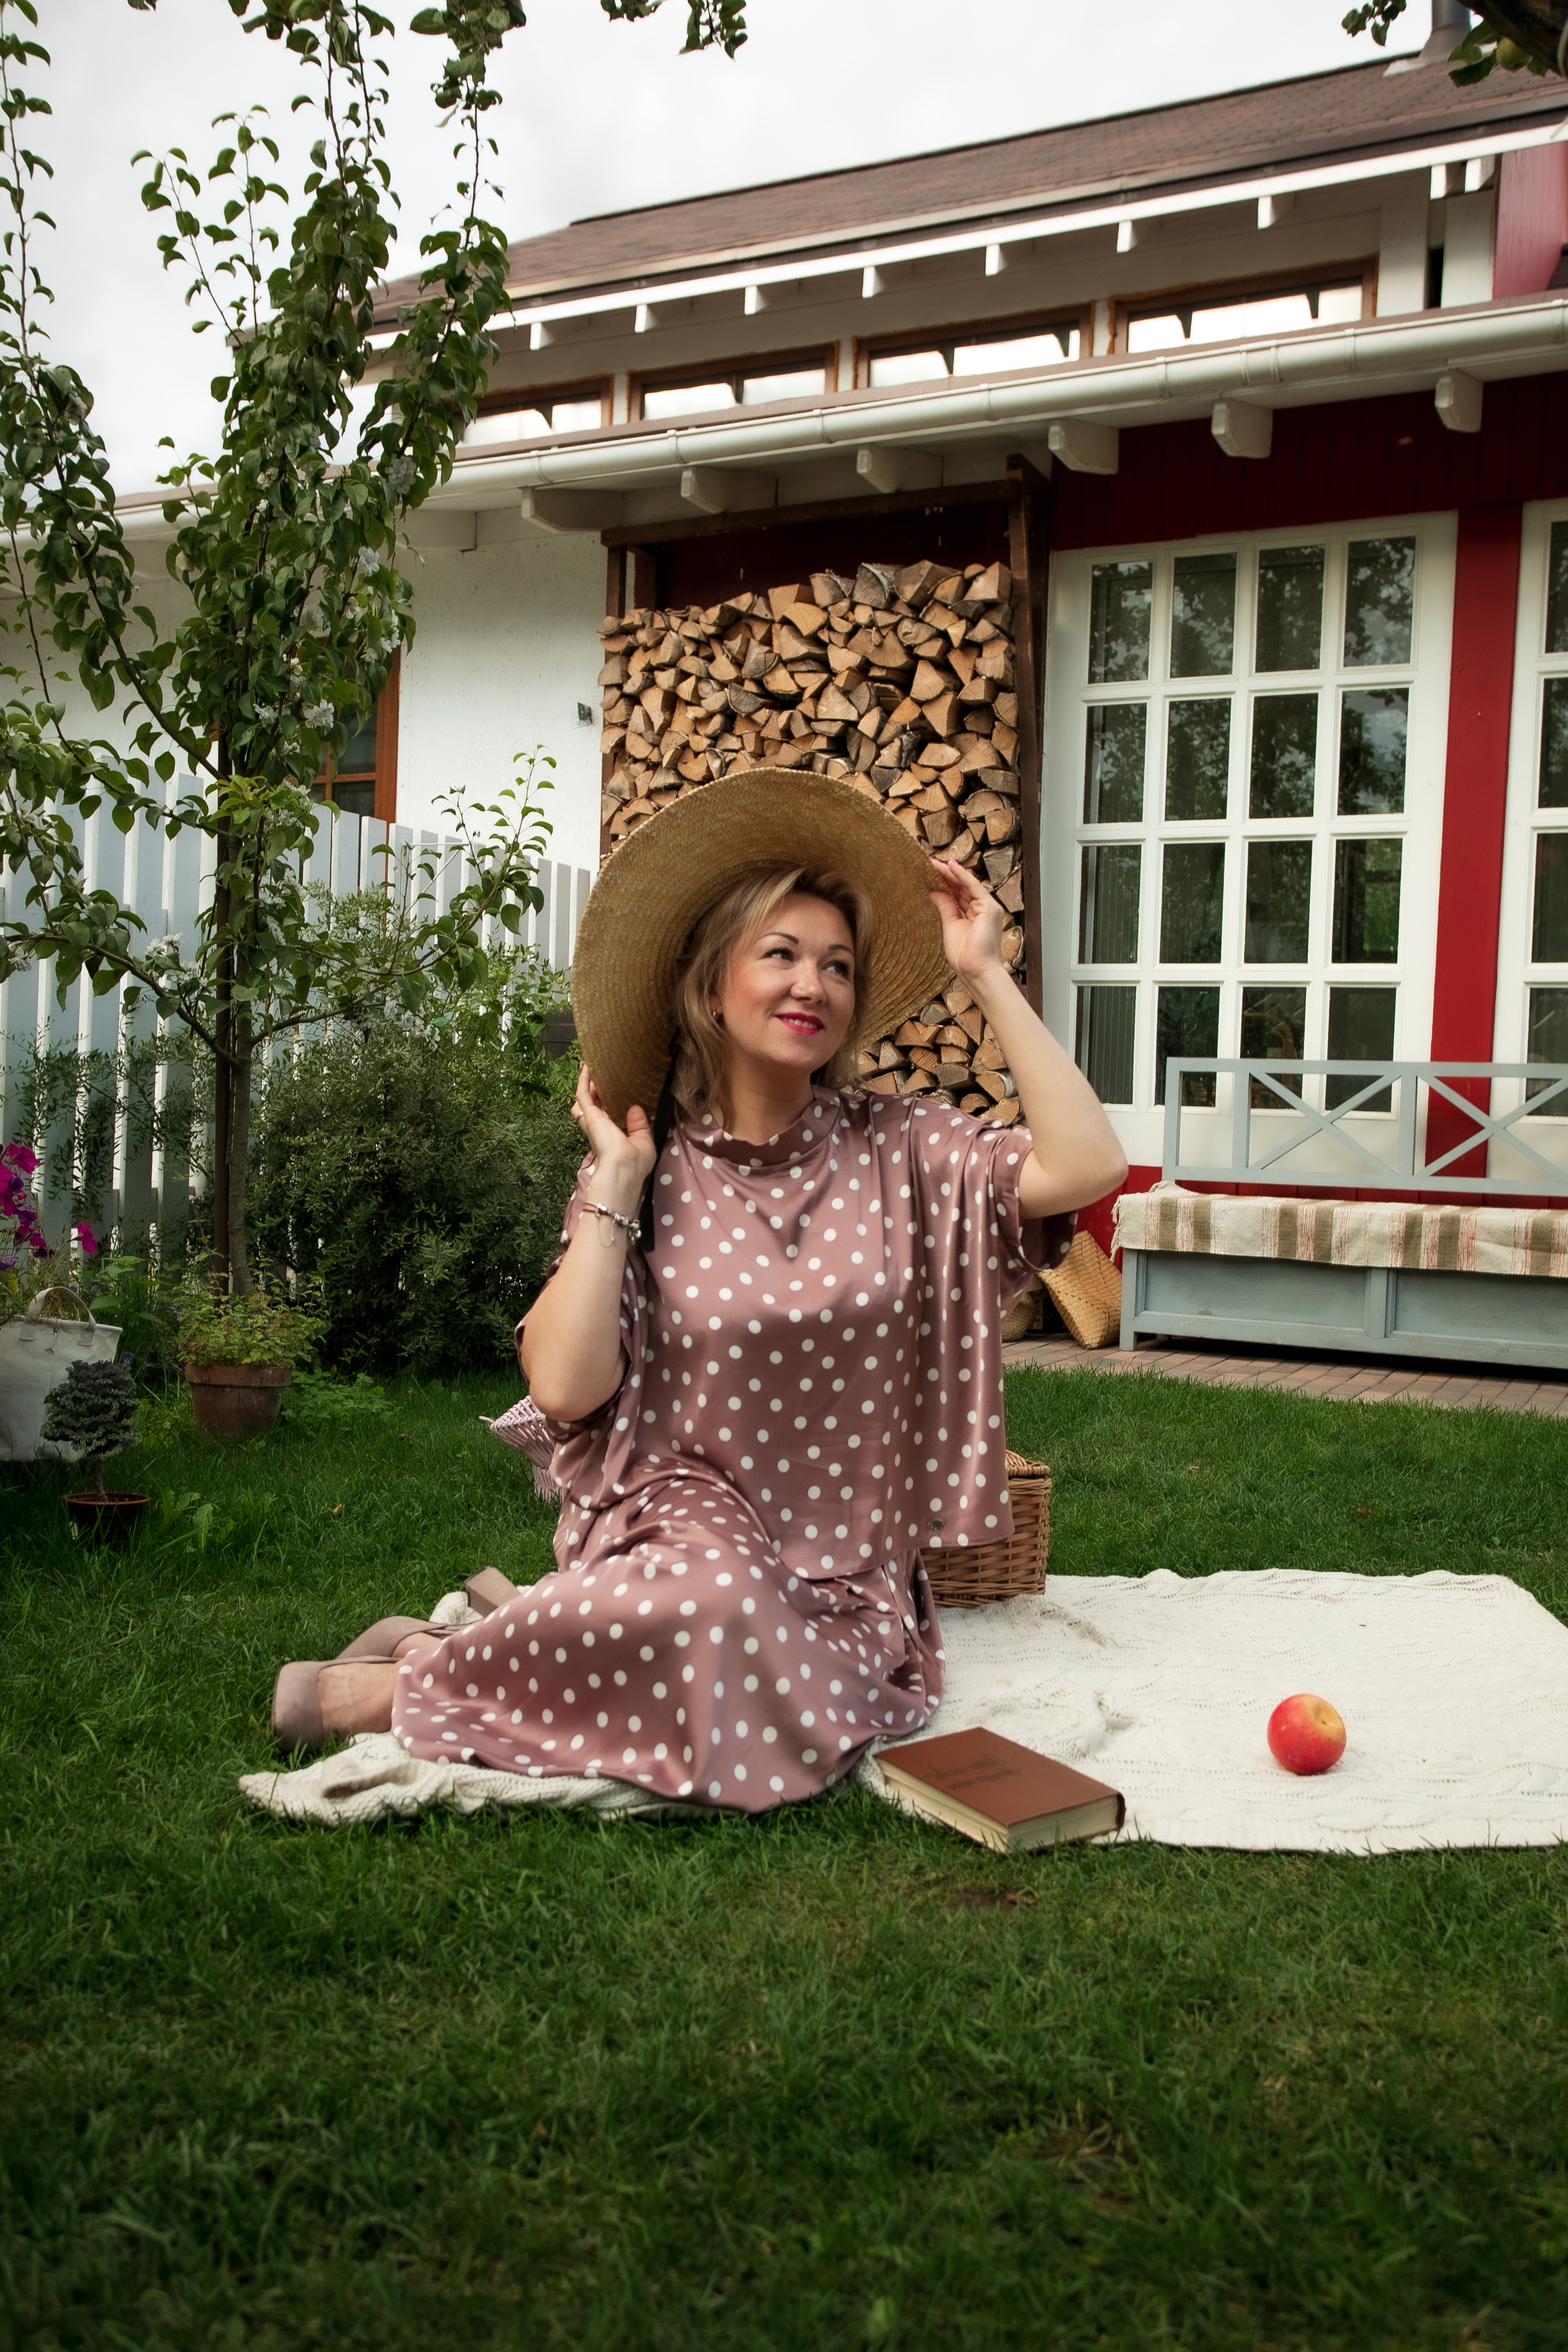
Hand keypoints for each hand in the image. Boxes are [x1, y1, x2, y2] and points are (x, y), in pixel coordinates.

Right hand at [571, 1065, 656, 1201]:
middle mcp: (599, 1129)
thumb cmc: (635, 1162)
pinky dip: (583, 1081)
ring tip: (593, 1070)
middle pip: (592, 1108)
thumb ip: (639, 1124)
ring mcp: (592, 1122)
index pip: (607, 1120)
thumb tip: (635, 1108)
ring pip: (583, 1101)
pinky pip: (582, 1094)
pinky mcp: (590, 1115)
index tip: (616, 1094)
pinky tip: (587, 1067)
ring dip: (586, 1086)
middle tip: (602, 1078)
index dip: (608, 1107)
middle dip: (595, 1094)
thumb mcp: (643, 1141)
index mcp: (611, 1138)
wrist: (623, 1168)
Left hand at [927, 856, 1008, 984]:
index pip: (958, 894)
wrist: (975, 970)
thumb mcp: (950, 927)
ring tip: (934, 863)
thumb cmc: (965, 956)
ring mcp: (988, 908)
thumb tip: (934, 892)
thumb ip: (945, 908)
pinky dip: (962, 875)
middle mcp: (982, 909)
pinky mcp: (990, 908)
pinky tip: (950, 866)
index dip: (944, 883)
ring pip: (966, 885)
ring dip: (950, 873)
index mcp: (973, 915)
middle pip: (961, 888)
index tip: (929, 873)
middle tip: (929, 863)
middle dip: (945, 875)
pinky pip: (974, 887)